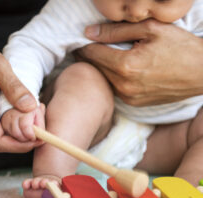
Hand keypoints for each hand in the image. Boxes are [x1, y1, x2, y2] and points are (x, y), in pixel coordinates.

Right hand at [0, 32, 39, 152]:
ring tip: (30, 114)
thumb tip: (30, 107)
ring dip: (15, 132)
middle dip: (22, 138)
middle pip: (0, 142)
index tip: (37, 137)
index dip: (20, 145)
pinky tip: (16, 111)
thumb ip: (14, 87)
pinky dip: (6, 125)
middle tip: (39, 122)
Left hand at [76, 19, 202, 105]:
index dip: (84, 45)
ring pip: (104, 78)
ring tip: (106, 54)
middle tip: (91, 45)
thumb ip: (116, 31)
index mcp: (126, 66)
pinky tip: (121, 68)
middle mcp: (124, 85)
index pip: (92, 54)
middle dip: (91, 55)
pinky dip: (113, 77)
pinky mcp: (133, 103)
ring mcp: (128, 97)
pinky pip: (114, 87)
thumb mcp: (150, 29)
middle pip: (95, 68)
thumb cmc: (180, 47)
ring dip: (102, 67)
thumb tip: (89, 33)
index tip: (81, 39)